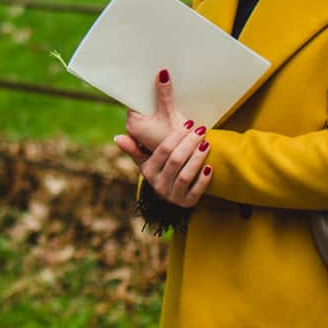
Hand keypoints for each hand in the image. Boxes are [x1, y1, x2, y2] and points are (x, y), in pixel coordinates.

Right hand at [114, 69, 213, 206]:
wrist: (170, 194)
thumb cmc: (159, 170)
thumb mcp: (145, 161)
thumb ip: (133, 148)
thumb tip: (117, 137)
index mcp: (148, 171)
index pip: (163, 151)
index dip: (177, 136)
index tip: (189, 123)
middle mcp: (158, 185)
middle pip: (176, 161)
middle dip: (189, 143)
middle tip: (201, 130)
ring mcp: (172, 196)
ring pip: (186, 175)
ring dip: (197, 159)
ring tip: (207, 144)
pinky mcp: (187, 203)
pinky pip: (196, 191)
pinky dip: (203, 179)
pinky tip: (210, 166)